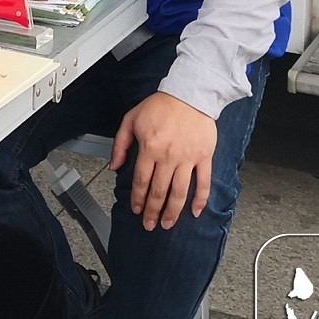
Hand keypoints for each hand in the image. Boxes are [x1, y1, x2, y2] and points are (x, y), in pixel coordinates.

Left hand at [109, 91, 218, 230]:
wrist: (190, 93)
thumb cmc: (161, 105)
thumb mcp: (131, 119)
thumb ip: (120, 143)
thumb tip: (114, 166)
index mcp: (150, 147)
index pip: (141, 181)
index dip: (138, 199)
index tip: (136, 210)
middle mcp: (169, 156)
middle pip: (159, 191)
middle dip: (152, 211)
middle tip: (150, 224)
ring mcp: (188, 158)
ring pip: (179, 192)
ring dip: (173, 212)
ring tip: (168, 224)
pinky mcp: (204, 157)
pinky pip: (203, 183)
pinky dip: (200, 200)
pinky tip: (195, 212)